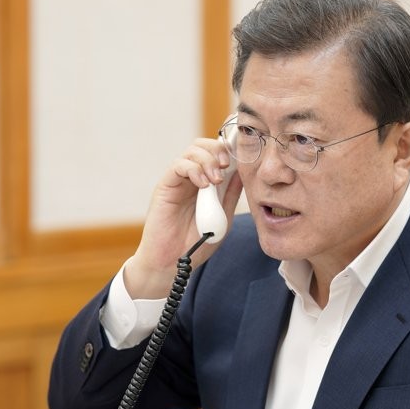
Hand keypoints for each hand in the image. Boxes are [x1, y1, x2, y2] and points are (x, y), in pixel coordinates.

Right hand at [125, 138, 242, 298]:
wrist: (172, 263)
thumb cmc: (196, 244)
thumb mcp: (223, 218)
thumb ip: (231, 195)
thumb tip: (244, 173)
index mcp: (207, 183)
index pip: (217, 154)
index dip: (229, 151)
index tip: (241, 160)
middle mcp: (192, 178)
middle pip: (204, 145)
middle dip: (219, 150)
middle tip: (227, 166)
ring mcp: (178, 181)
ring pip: (192, 151)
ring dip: (208, 160)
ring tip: (215, 180)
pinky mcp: (165, 186)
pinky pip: (178, 166)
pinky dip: (193, 169)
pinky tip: (202, 184)